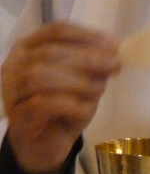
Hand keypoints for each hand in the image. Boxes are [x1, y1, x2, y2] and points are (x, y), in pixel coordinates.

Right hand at [1, 22, 119, 173]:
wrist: (47, 143)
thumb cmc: (64, 103)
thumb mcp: (84, 77)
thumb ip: (94, 61)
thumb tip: (113, 48)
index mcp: (30, 47)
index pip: (56, 31)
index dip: (86, 35)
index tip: (112, 44)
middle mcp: (14, 65)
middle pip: (50, 52)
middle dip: (87, 58)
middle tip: (114, 65)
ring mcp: (11, 91)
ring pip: (42, 76)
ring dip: (78, 81)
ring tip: (100, 90)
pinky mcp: (17, 117)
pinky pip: (43, 104)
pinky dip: (71, 104)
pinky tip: (86, 109)